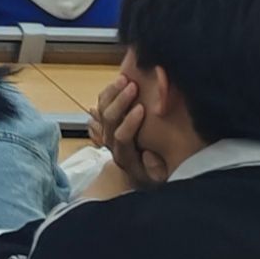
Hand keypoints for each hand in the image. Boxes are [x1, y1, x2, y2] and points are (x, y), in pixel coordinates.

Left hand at [90, 69, 154, 185]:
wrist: (139, 177)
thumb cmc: (154, 177)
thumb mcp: (159, 179)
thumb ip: (155, 169)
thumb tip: (147, 155)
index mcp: (125, 157)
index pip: (121, 137)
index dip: (129, 122)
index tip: (141, 108)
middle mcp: (112, 144)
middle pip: (109, 120)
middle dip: (120, 102)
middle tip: (133, 86)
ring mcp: (107, 133)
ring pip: (102, 111)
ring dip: (112, 94)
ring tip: (124, 79)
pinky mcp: (107, 124)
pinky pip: (101, 106)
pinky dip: (108, 93)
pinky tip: (117, 82)